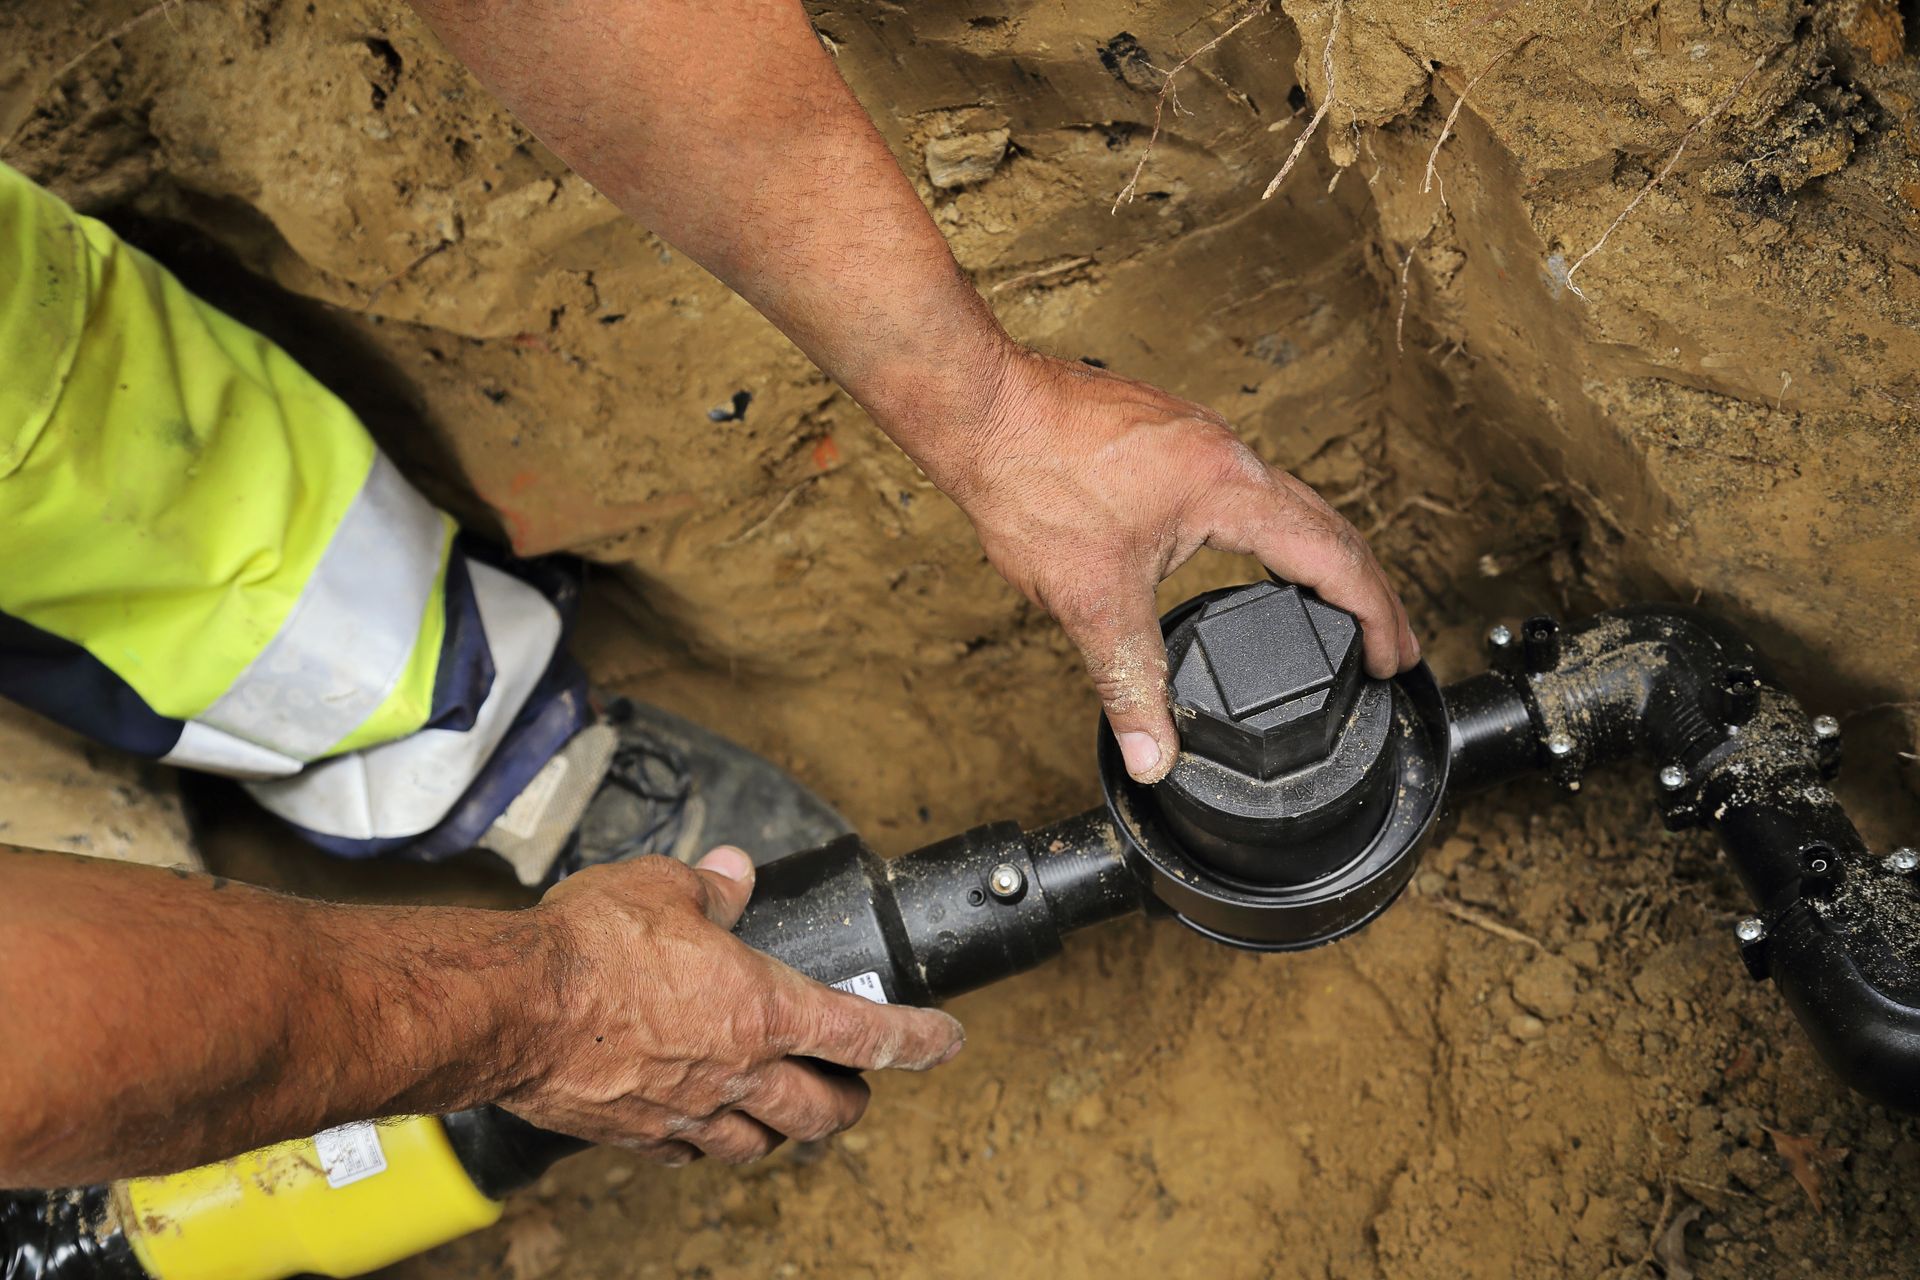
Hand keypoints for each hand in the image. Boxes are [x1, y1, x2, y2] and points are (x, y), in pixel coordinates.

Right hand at [500, 847, 964, 1163]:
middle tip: (857, 1088)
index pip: (866, 1033)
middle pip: (822, 1111)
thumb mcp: (663, 887)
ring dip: (784, 1132)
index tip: (947, 1040)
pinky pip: (690, 1153)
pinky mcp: (636, 1134)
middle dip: (851, 1102)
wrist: (511, 1008)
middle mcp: (736, 1071)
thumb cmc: (590, 945)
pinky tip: (702, 1129)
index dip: (918, 1040)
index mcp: (762, 1007)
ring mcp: (687, 1111)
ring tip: (787, 1115)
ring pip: (759, 1145)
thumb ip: (710, 889)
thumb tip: (734, 876)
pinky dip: (708, 1143)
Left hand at [933, 346, 1418, 783]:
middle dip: (1365, 588)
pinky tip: (1256, 550)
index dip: (1374, 613)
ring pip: (1287, 497)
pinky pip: (1248, 482)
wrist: (979, 407)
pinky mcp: (1170, 434)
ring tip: (1335, 602)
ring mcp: (1199, 437)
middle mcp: (1227, 453)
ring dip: (1321, 552)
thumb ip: (1130, 683)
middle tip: (1387, 642)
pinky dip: (1275, 526)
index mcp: (1229, 489)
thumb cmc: (1028, 476)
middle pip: (1326, 524)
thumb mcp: (1088, 600)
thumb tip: (1153, 754)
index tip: (1396, 657)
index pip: (1331, 556)